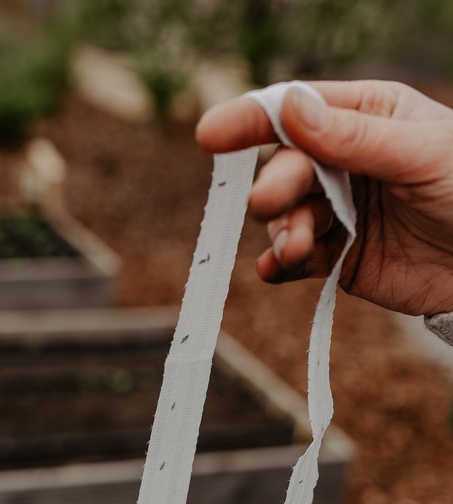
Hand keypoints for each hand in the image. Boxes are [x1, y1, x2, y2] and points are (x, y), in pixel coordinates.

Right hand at [196, 80, 452, 316]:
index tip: (210, 135)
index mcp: (365, 117)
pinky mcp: (340, 258)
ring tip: (297, 248)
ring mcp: (340, 211)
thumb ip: (354, 137)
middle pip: (286, 168)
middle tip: (271, 205)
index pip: (297, 110)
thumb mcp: (419, 154)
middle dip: (276, 187)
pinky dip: (281, 265)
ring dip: (283, 231)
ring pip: (287, 217)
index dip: (251, 120)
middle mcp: (344, 162)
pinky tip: (276, 268)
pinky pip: (297, 260)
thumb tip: (291, 108)